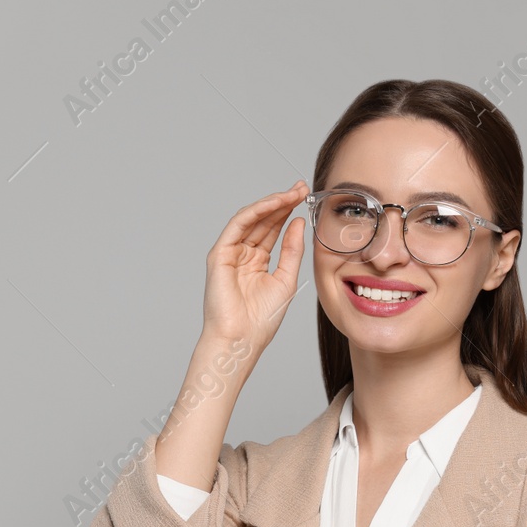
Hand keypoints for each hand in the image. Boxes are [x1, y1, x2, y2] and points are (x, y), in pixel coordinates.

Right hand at [200, 180, 308, 353]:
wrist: (242, 338)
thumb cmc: (261, 319)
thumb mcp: (286, 279)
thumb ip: (291, 250)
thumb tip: (298, 223)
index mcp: (257, 263)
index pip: (273, 230)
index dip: (288, 213)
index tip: (306, 198)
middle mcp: (242, 255)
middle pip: (263, 221)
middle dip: (283, 203)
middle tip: (301, 188)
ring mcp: (230, 253)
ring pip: (251, 220)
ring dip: (272, 203)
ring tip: (292, 193)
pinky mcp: (220, 254)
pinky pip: (238, 225)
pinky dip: (256, 211)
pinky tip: (274, 203)